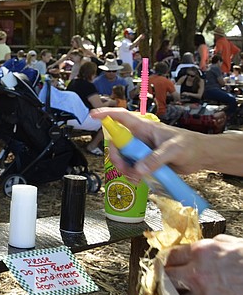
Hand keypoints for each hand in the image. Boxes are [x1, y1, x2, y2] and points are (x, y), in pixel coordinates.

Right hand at [90, 108, 204, 179]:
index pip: (121, 117)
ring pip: (123, 158)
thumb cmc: (190, 145)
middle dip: (116, 157)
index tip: (92, 115)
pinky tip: (140, 180)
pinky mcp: (145, 161)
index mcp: (144, 127)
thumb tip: (138, 170)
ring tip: (135, 178)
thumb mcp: (173, 150)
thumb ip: (155, 159)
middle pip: (117, 144)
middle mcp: (139, 138)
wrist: (201, 157)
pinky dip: (132, 175)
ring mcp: (142, 150)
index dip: (106, 114)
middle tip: (124, 168)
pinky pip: (132, 167)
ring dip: (124, 169)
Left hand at [165, 234, 242, 294]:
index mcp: (201, 252)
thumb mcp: (233, 244)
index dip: (169, 259)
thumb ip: (214, 245)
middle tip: (172, 279)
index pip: (172, 255)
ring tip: (191, 294)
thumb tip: (208, 246)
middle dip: (169, 277)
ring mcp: (204, 294)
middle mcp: (198, 273)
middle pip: (169, 276)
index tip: (168, 263)